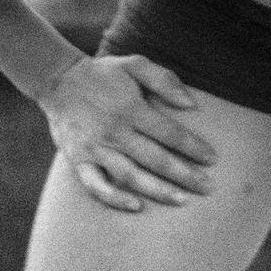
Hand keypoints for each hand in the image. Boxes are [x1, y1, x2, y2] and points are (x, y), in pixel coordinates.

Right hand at [41, 55, 216, 211]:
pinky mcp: (79, 161)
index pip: (170, 133)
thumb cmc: (103, 74)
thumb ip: (164, 80)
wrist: (58, 81)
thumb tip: (191, 103)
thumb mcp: (134, 64)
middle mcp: (115, 131)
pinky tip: (136, 206)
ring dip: (158, 190)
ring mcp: (96, 148)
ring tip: (183, 201)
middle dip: (185, 175)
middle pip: (156, 158)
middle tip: (208, 188)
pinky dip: (115, 198)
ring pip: (131, 176)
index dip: (193, 147)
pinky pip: (96, 186)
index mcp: (131, 108)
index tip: (212, 159)